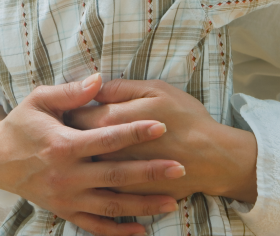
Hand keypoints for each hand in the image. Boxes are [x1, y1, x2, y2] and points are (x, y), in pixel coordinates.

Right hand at [0, 74, 184, 235]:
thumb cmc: (22, 123)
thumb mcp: (39, 100)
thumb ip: (71, 92)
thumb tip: (99, 78)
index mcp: (63, 145)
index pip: (107, 138)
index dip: (135, 131)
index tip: (161, 126)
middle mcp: (66, 175)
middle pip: (115, 175)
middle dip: (149, 172)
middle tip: (179, 168)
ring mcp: (66, 197)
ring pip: (111, 205)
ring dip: (142, 204)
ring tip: (172, 201)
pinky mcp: (64, 211)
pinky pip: (94, 226)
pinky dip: (118, 231)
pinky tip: (141, 231)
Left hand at [65, 79, 257, 203]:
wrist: (212, 157)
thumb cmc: (185, 117)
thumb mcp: (156, 89)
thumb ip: (121, 88)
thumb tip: (95, 86)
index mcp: (112, 121)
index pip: (77, 114)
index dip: (71, 108)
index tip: (67, 106)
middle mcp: (108, 151)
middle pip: (77, 141)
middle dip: (70, 133)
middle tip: (67, 127)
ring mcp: (116, 175)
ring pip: (87, 166)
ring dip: (79, 158)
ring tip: (78, 150)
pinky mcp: (127, 194)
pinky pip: (103, 186)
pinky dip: (95, 180)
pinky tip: (94, 175)